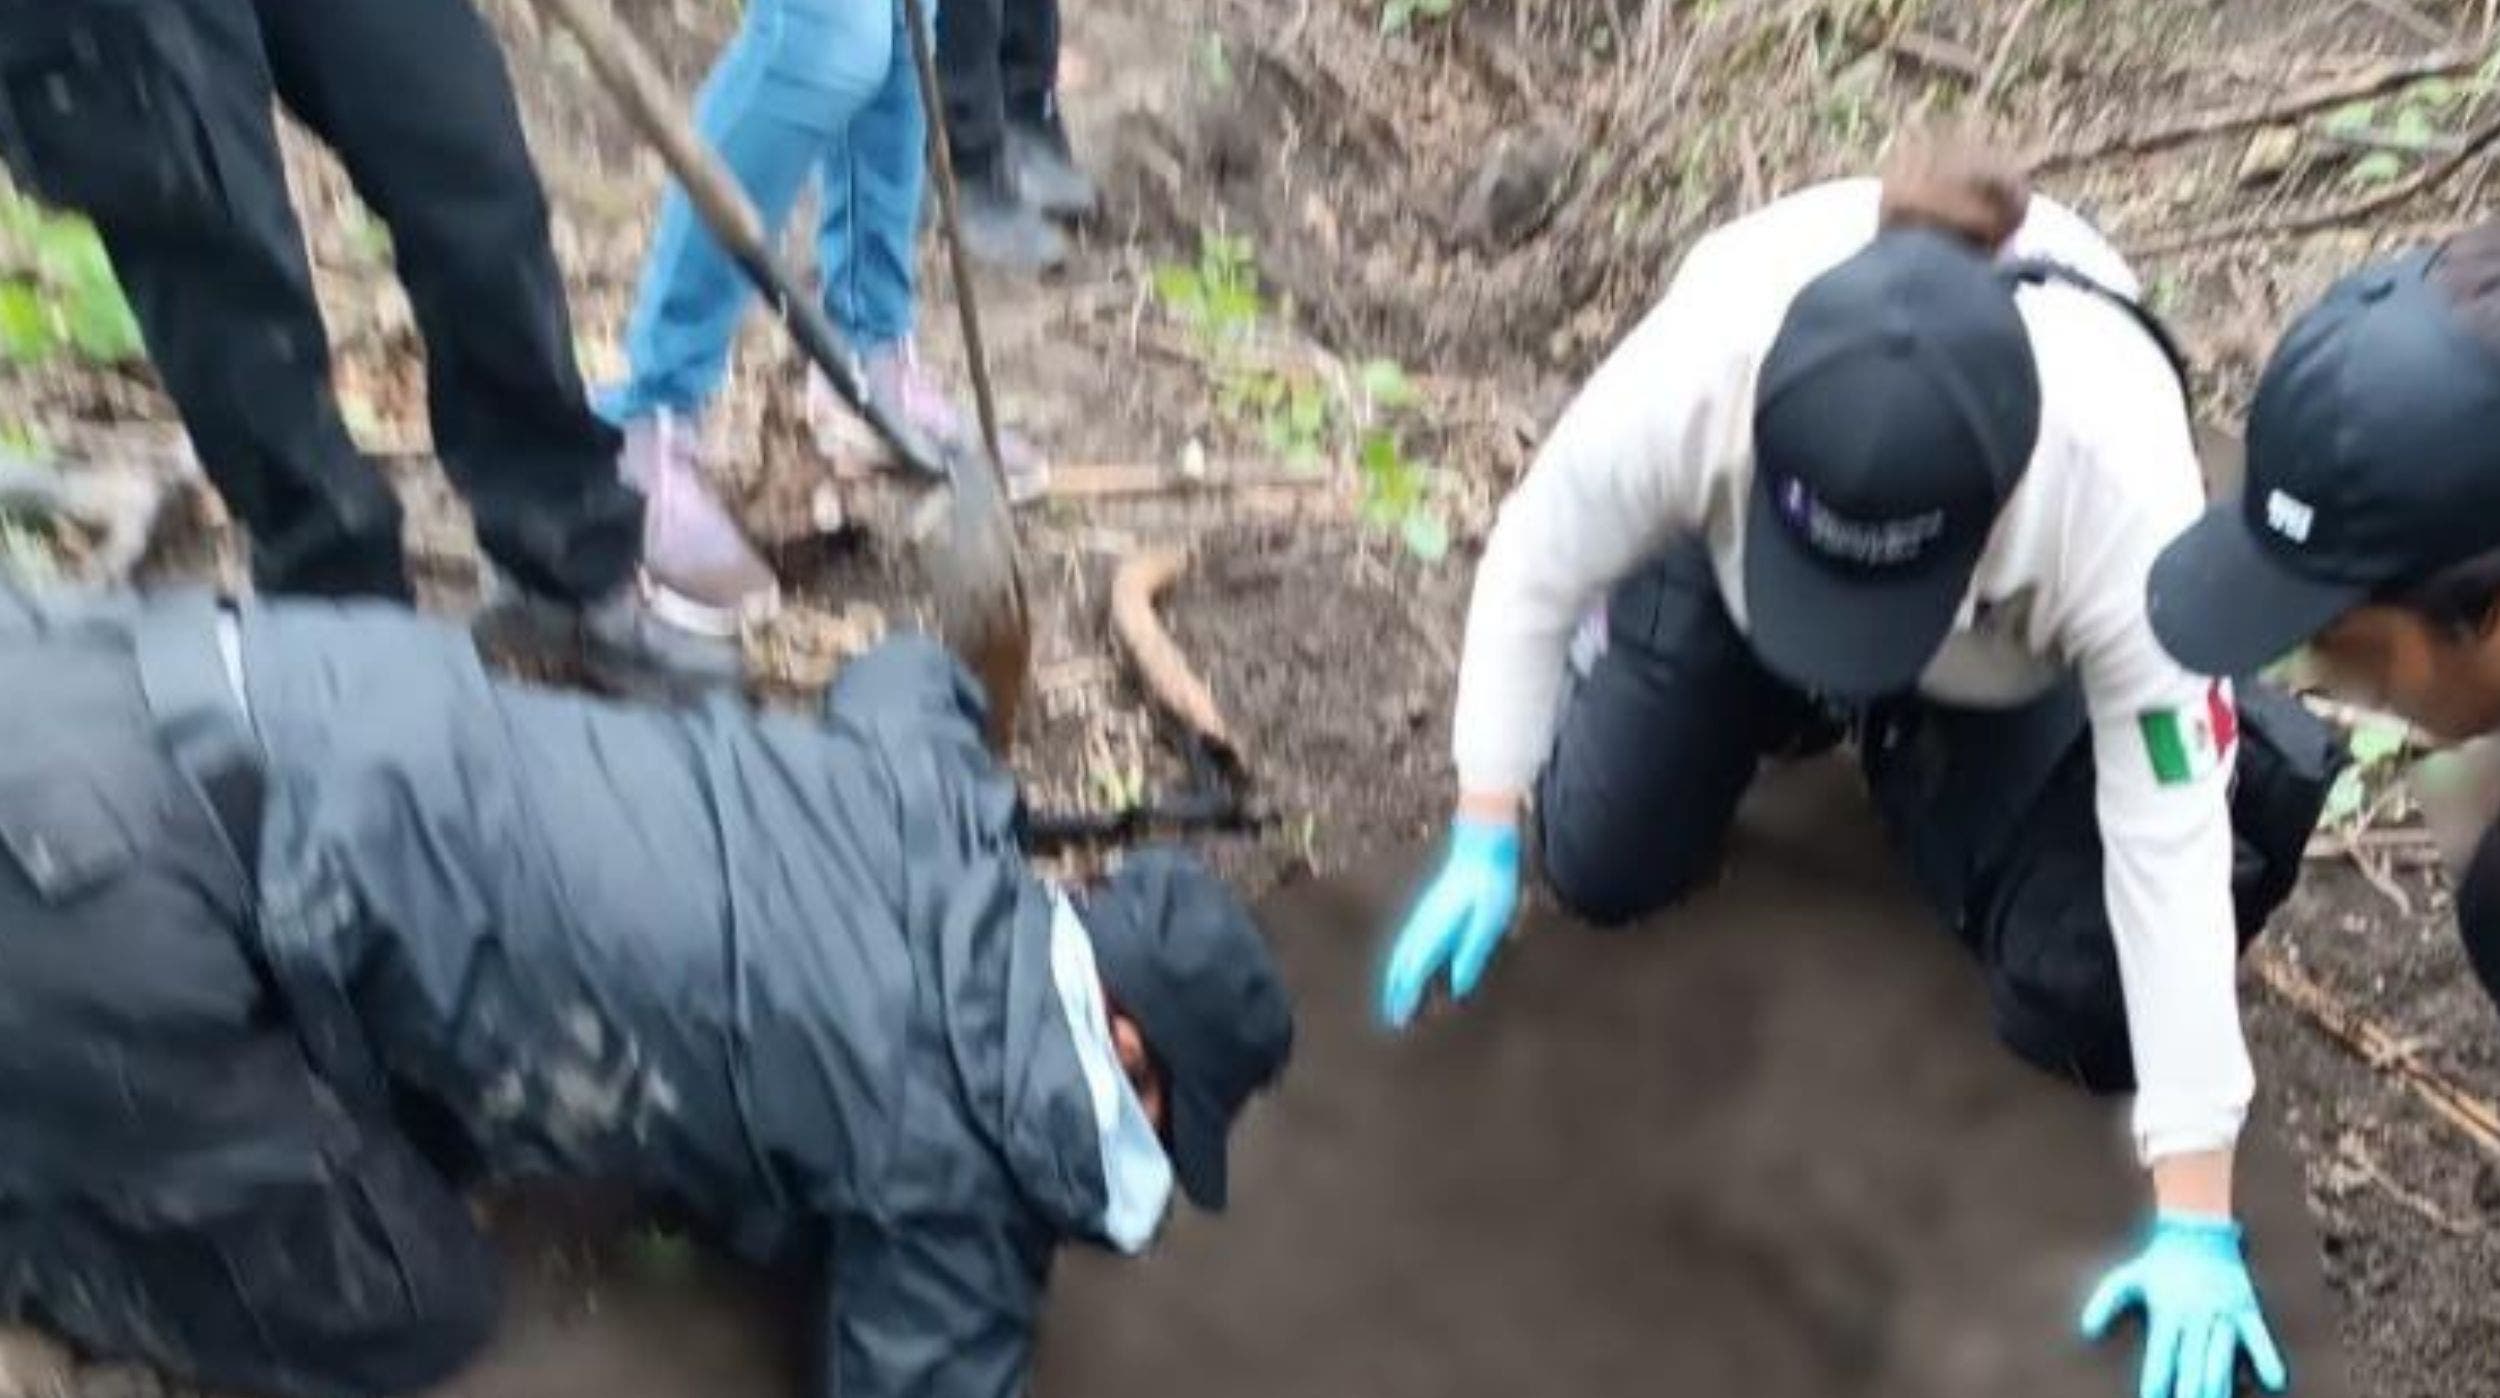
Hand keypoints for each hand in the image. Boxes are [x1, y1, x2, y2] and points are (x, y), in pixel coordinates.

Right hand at [1377, 818, 1521, 1028]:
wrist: (1483, 841)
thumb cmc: (1491, 881)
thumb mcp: (1489, 920)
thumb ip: (1472, 953)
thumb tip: (1458, 987)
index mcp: (1435, 930)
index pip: (1412, 970)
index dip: (1404, 996)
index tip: (1398, 1019)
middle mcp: (1422, 924)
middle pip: (1400, 964)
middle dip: (1393, 991)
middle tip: (1392, 1018)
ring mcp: (1424, 914)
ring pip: (1402, 953)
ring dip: (1396, 978)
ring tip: (1394, 998)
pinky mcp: (1431, 908)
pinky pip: (1410, 942)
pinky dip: (1404, 961)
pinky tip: (1409, 966)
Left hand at [2081, 1213, 2288, 1397]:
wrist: (2197, 1231)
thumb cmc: (2157, 1262)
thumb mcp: (2126, 1278)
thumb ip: (2105, 1303)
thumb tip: (2086, 1332)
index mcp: (2167, 1311)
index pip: (2161, 1355)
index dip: (2156, 1381)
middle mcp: (2197, 1315)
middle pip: (2192, 1364)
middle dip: (2188, 1392)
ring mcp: (2224, 1314)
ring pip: (2222, 1358)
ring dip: (2219, 1386)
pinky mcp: (2247, 1309)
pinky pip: (2261, 1338)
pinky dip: (2268, 1359)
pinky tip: (2275, 1384)